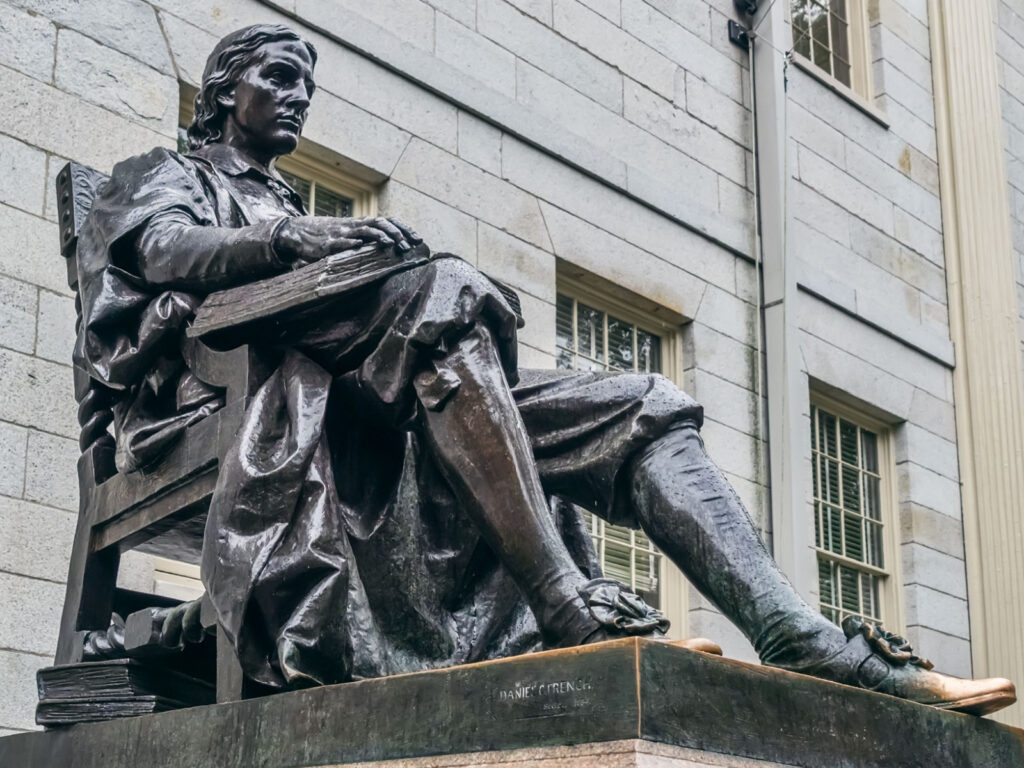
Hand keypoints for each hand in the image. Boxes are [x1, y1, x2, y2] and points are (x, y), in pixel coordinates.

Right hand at [273, 216, 423, 265]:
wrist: (296, 232)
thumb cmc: (324, 235)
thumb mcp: (347, 235)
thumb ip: (364, 239)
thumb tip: (386, 249)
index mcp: (359, 224)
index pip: (387, 221)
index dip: (403, 228)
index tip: (418, 239)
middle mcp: (353, 226)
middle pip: (380, 223)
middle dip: (397, 232)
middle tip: (410, 243)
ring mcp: (341, 233)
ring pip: (364, 230)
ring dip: (380, 236)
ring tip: (393, 244)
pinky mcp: (327, 243)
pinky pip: (340, 242)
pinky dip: (351, 243)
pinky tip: (360, 246)